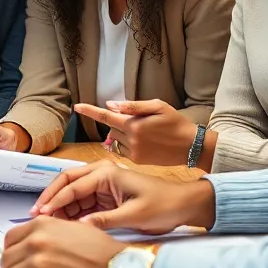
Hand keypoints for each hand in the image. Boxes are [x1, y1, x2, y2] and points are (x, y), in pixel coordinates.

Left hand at [1, 217, 123, 267]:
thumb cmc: (101, 251)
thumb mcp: (73, 228)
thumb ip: (49, 232)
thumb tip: (32, 243)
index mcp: (42, 225)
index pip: (10, 238)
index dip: (10, 251)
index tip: (13, 260)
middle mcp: (36, 242)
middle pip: (6, 258)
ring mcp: (36, 265)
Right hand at [32, 161, 215, 232]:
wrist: (183, 206)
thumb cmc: (163, 205)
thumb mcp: (135, 215)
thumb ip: (106, 220)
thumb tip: (80, 227)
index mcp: (106, 173)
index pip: (72, 185)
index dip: (54, 200)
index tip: (41, 215)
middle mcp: (101, 174)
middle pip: (66, 184)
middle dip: (50, 199)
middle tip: (36, 216)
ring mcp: (103, 185)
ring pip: (72, 195)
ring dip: (60, 208)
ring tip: (47, 225)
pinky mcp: (107, 197)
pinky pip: (83, 204)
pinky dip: (72, 213)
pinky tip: (64, 225)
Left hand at [74, 100, 200, 165]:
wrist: (191, 146)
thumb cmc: (176, 122)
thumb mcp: (158, 106)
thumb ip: (133, 106)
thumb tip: (111, 105)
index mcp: (134, 124)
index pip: (106, 116)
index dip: (90, 111)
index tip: (76, 106)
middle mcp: (131, 139)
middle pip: (111, 127)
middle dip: (117, 122)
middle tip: (137, 120)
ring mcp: (134, 152)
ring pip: (115, 139)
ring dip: (121, 134)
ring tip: (142, 132)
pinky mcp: (137, 161)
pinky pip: (122, 150)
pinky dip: (126, 144)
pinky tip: (142, 142)